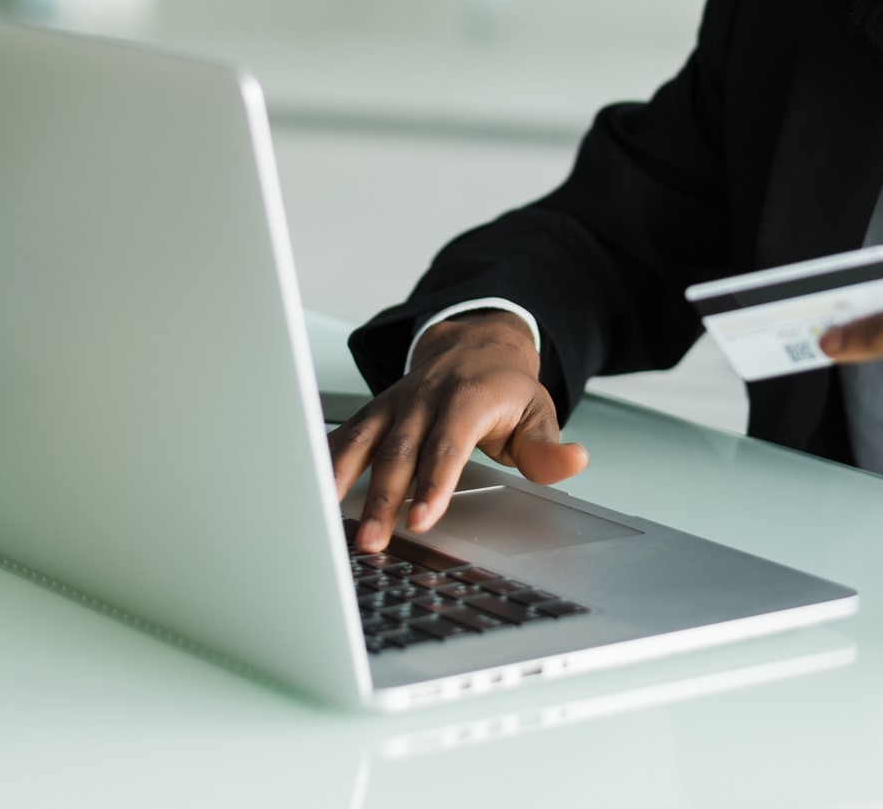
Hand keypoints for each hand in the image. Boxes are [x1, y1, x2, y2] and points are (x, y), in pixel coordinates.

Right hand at [328, 309, 588, 552]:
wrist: (474, 344)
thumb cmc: (504, 388)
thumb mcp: (537, 411)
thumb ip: (547, 448)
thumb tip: (575, 461)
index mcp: (469, 397)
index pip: (448, 445)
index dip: (434, 483)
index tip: (422, 519)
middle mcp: (426, 397)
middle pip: (400, 452)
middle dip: (384, 498)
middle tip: (373, 538)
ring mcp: (395, 403)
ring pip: (365, 443)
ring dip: (344, 482)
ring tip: (327, 519)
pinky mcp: (373, 411)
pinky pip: (345, 436)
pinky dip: (324, 462)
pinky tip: (308, 492)